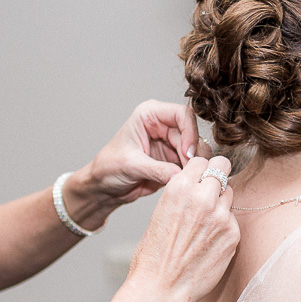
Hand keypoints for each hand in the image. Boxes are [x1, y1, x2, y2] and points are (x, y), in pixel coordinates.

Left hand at [65, 102, 200, 229]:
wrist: (104, 187)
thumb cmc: (108, 168)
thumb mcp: (131, 166)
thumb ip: (157, 169)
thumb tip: (180, 174)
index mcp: (149, 115)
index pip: (182, 114)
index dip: (190, 132)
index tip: (188, 153)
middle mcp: (163, 125)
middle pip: (192, 133)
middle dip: (193, 154)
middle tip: (190, 171)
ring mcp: (170, 143)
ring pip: (196, 149)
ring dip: (195, 164)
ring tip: (186, 178)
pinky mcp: (174, 159)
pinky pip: (192, 164)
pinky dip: (192, 173)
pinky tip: (185, 182)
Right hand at [126, 156, 238, 301]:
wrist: (161, 288)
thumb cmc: (153, 255)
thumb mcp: (160, 212)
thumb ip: (182, 194)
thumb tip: (198, 186)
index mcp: (179, 187)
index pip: (201, 160)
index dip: (200, 169)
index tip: (199, 178)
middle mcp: (203, 196)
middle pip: (222, 167)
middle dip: (216, 176)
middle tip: (209, 191)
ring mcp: (221, 215)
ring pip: (229, 193)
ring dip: (221, 201)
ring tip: (205, 222)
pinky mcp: (233, 234)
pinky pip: (233, 219)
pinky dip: (224, 226)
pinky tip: (209, 241)